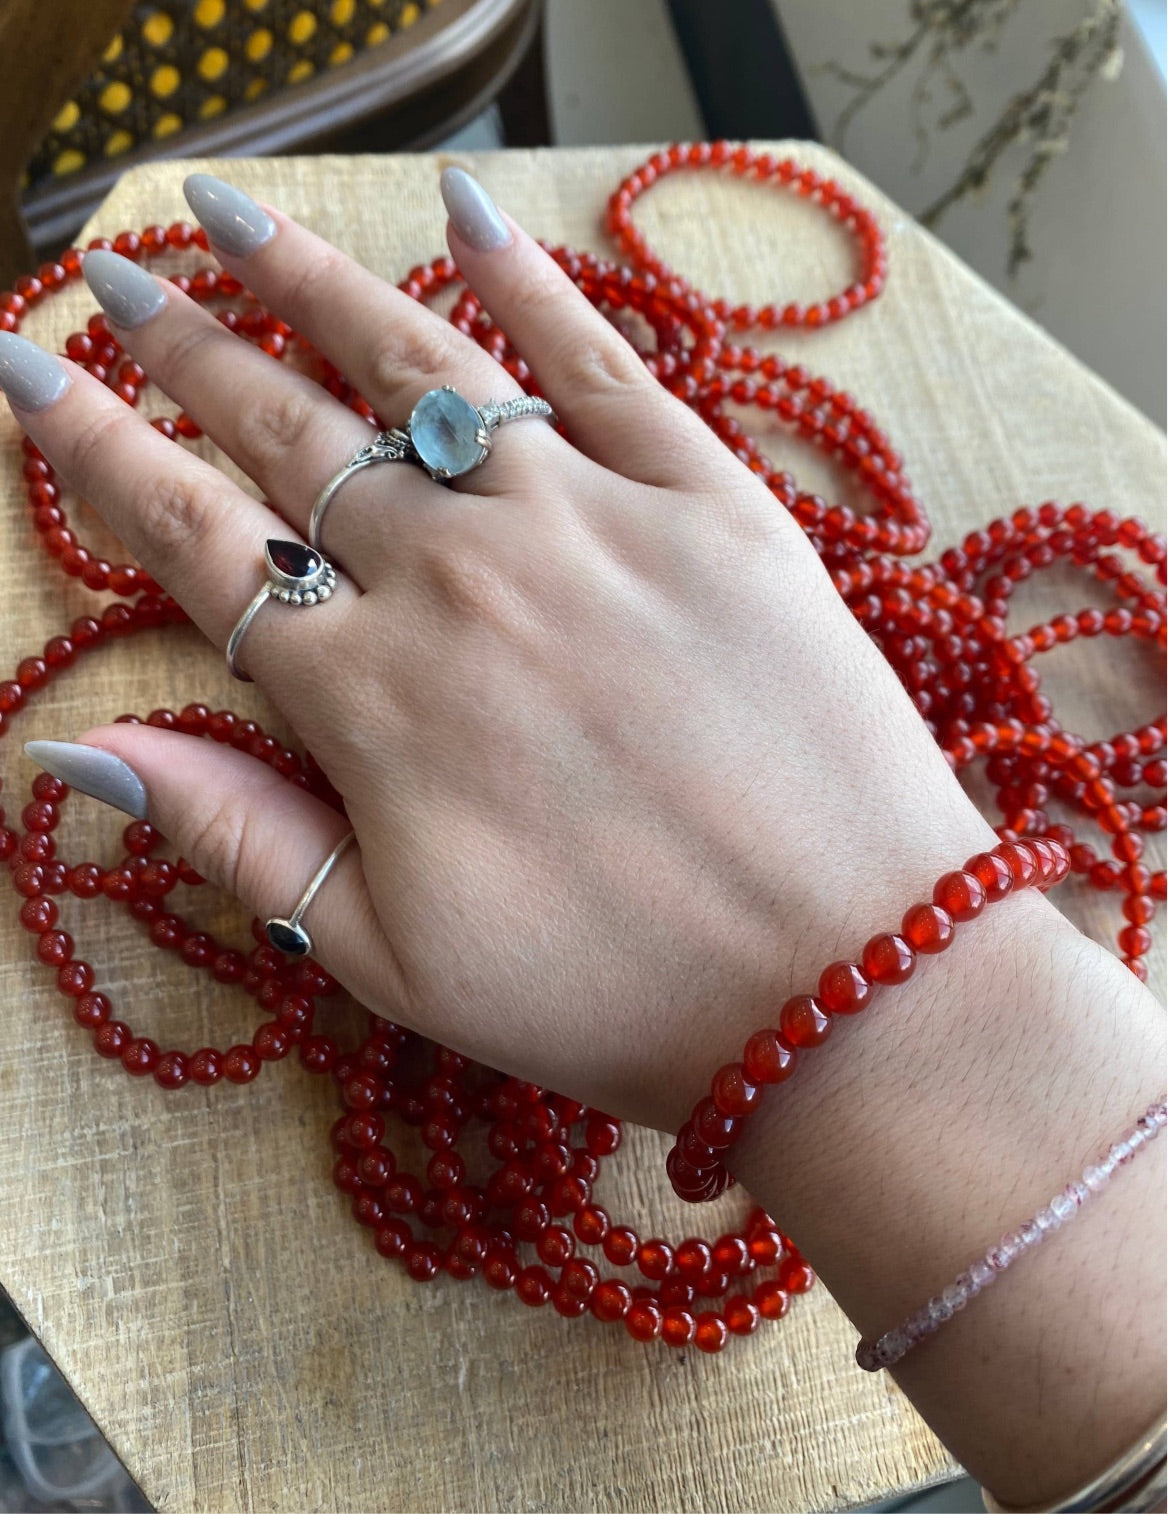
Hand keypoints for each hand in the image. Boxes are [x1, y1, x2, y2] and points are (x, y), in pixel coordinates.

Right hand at [3, 169, 996, 1132]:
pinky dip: (530, 281)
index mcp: (373, 697)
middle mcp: (463, 579)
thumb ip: (236, 840)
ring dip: (315, 283)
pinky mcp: (708, 503)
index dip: (97, 454)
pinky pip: (601, 365)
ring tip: (237, 216)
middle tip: (117, 272)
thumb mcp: (394, 959)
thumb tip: (72, 758)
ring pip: (420, 367)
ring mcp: (589, 523)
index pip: (197, 544)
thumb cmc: (617, 994)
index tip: (26, 374)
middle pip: (291, 430)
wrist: (846, 978)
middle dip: (186, 344)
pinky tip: (467, 211)